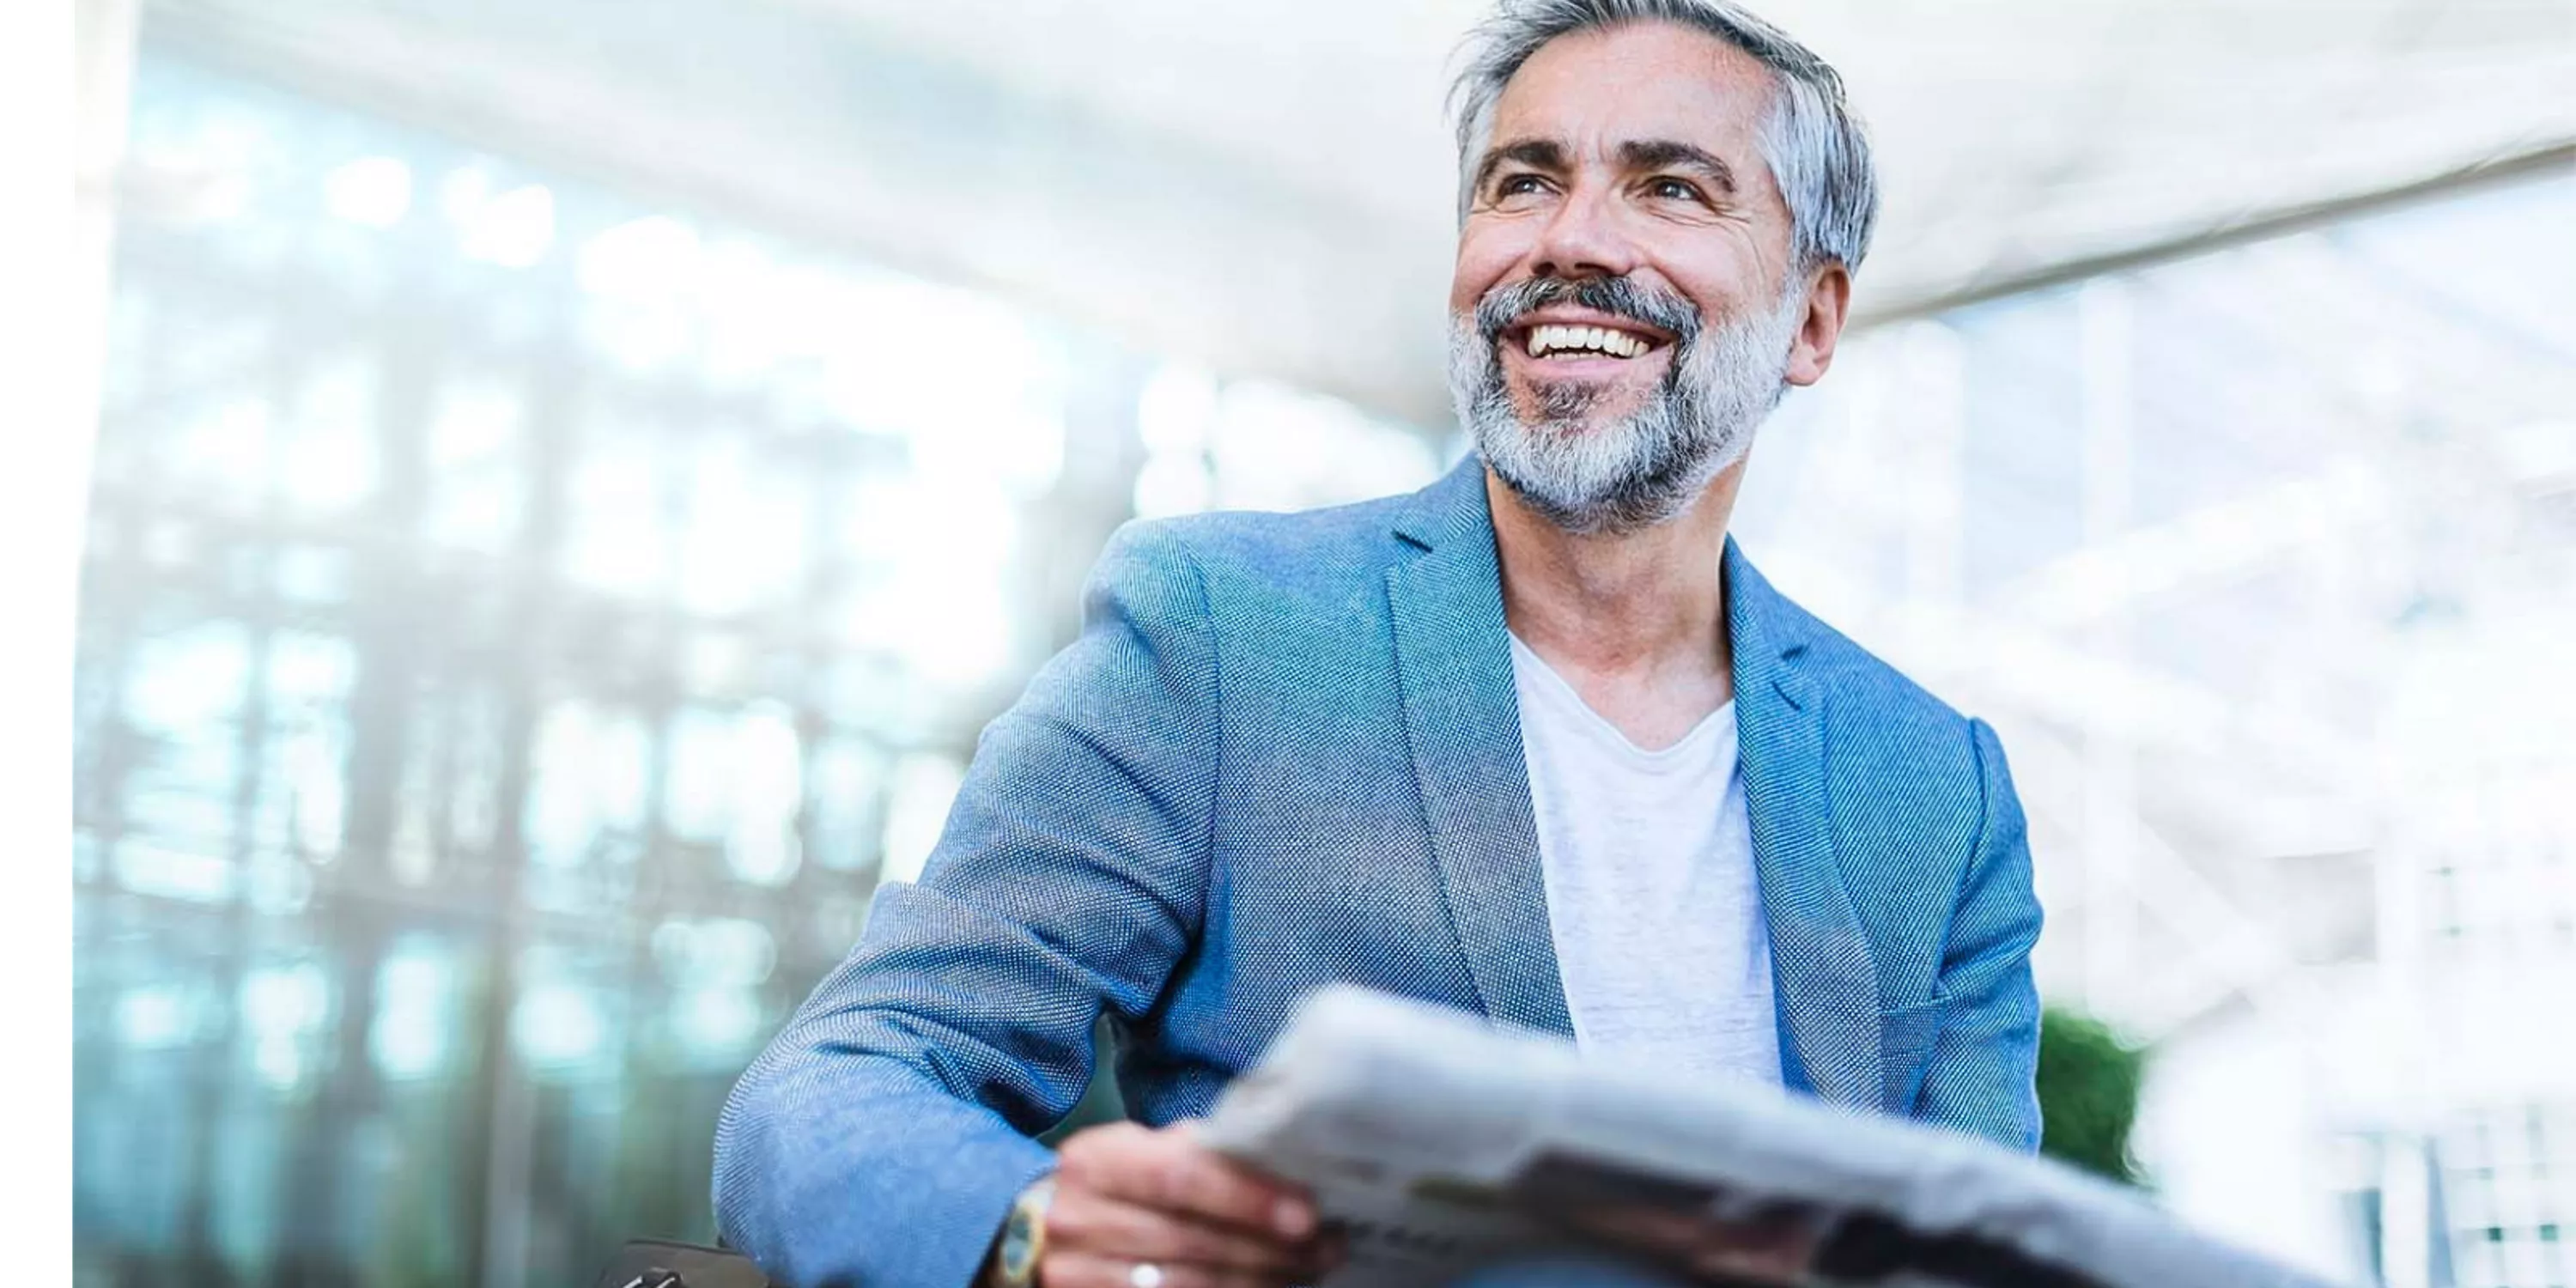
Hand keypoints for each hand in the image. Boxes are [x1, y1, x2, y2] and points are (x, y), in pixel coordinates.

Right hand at [1036, 1121, 1340, 1287]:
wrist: (1022, 1235)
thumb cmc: (1103, 1184)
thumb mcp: (1132, 1150)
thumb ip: (1192, 1150)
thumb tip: (1274, 1156)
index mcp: (1096, 1162)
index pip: (1179, 1177)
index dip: (1246, 1198)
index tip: (1306, 1213)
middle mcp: (1080, 1220)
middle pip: (1191, 1241)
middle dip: (1270, 1247)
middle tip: (1327, 1245)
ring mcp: (1079, 1277)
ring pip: (1187, 1287)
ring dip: (1260, 1281)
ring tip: (1309, 1269)